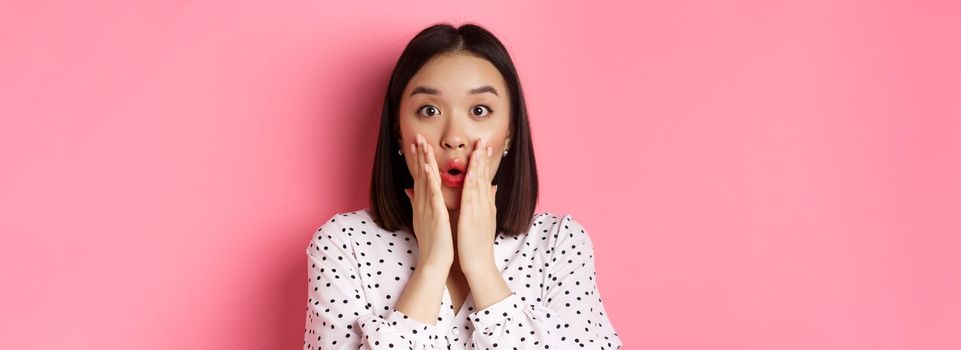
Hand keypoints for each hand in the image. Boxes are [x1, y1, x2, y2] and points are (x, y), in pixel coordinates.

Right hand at [403, 133, 453, 267]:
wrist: (435, 262)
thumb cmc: (433, 242)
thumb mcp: (422, 219)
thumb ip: (416, 202)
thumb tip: (408, 189)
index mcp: (423, 203)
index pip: (420, 177)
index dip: (418, 160)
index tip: (417, 144)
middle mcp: (422, 203)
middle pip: (420, 174)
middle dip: (418, 155)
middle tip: (417, 136)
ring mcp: (428, 208)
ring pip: (425, 180)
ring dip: (423, 161)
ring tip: (421, 144)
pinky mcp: (435, 215)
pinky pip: (432, 195)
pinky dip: (430, 181)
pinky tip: (428, 168)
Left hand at [456, 136, 498, 272]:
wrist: (479, 266)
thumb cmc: (476, 247)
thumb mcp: (482, 223)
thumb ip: (485, 206)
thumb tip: (491, 191)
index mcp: (485, 207)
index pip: (485, 181)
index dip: (484, 163)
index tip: (484, 148)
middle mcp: (485, 206)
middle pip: (485, 178)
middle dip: (483, 158)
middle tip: (483, 140)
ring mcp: (480, 211)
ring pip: (479, 183)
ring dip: (478, 164)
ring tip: (478, 147)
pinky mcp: (472, 218)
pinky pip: (471, 197)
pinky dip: (471, 182)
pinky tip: (470, 170)